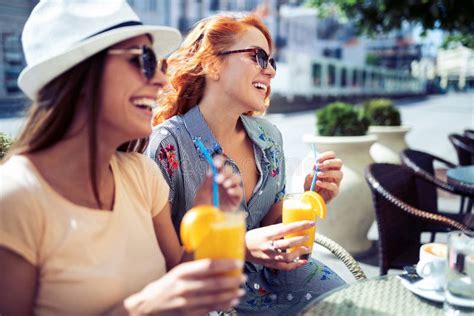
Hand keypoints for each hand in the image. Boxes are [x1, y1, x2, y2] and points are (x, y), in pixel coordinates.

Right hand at [123, 259, 245, 315]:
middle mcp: (184, 286)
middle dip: (233, 281)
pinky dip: (223, 305)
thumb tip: (211, 254)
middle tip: (244, 277)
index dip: (226, 264)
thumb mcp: (175, 272)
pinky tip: (231, 301)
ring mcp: (186, 303)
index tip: (238, 263)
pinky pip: (210, 309)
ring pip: (215, 298)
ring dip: (231, 294)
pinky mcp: (188, 314)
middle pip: (215, 283)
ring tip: (241, 290)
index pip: (208, 266)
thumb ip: (192, 266)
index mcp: (182, 272)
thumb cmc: (164, 287)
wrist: (146, 308)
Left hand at [194, 155, 242, 211]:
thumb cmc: (203, 207)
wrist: (206, 222)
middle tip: (218, 179)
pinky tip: (229, 192)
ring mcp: (230, 189)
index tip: (217, 163)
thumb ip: (207, 182)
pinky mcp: (236, 199)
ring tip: (225, 185)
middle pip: (229, 170)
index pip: (219, 165)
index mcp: (213, 177)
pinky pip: (239, 190)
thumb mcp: (202, 194)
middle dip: (225, 172)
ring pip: (237, 178)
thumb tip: (211, 170)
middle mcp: (223, 181)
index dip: (219, 161)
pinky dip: (235, 190)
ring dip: (231, 179)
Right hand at [245, 221, 314, 270]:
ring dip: (299, 253)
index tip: (310, 223)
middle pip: (287, 243)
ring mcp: (269, 257)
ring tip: (307, 248)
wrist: (242, 248)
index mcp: (267, 234)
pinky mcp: (270, 264)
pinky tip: (303, 262)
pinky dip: (295, 265)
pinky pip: (285, 267)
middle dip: (300, 240)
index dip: (300, 226)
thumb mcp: (264, 229)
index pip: (286, 229)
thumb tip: (292, 225)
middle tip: (308, 237)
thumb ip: (278, 228)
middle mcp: (268, 246)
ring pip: (287, 257)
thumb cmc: (253, 237)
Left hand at [304, 151, 342, 202]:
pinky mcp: (335, 191)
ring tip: (318, 175)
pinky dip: (325, 184)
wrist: (310, 199)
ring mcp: (336, 182)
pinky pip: (334, 186)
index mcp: (328, 167)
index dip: (327, 155)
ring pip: (339, 174)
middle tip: (320, 166)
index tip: (318, 159)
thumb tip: (315, 168)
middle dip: (330, 162)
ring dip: (328, 173)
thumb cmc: (311, 187)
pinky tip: (318, 183)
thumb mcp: (307, 179)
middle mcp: (334, 173)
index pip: (332, 156)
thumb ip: (311, 173)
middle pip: (339, 163)